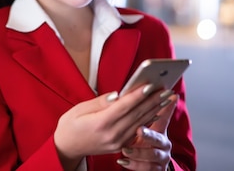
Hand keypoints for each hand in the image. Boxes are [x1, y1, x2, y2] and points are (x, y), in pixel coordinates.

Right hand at [54, 86, 172, 168]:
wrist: (67, 148)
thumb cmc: (70, 126)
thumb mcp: (79, 109)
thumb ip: (100, 102)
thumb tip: (118, 94)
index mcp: (100, 124)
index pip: (123, 107)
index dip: (137, 96)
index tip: (150, 85)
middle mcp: (111, 135)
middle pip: (136, 115)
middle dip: (153, 101)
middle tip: (166, 89)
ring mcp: (117, 142)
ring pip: (140, 123)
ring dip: (155, 110)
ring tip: (166, 98)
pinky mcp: (120, 145)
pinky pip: (137, 130)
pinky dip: (148, 120)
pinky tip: (156, 112)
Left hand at [116, 94, 178, 170]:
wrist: (138, 158)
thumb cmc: (138, 137)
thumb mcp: (142, 122)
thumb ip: (143, 108)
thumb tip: (147, 92)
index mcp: (159, 128)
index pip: (161, 116)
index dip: (161, 107)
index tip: (159, 100)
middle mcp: (163, 143)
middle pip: (158, 138)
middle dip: (149, 134)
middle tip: (139, 129)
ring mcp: (160, 157)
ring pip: (153, 156)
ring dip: (139, 152)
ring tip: (125, 149)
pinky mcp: (155, 168)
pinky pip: (147, 168)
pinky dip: (134, 165)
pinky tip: (123, 161)